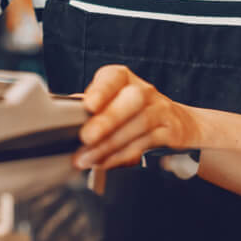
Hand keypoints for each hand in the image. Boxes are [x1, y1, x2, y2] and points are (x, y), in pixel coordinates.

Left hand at [74, 65, 202, 170]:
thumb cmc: (134, 111)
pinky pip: (146, 144)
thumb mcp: (112, 101)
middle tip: (86, 137)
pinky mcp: (170, 132)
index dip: (101, 90)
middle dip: (107, 120)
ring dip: (111, 145)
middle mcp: (144, 91)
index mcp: (124, 79)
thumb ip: (90, 106)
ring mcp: (160, 110)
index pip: (114, 78)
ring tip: (89, 158)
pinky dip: (124, 155)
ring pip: (139, 125)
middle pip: (131, 101)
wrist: (175, 123)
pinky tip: (106, 162)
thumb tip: (64, 112)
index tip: (88, 105)